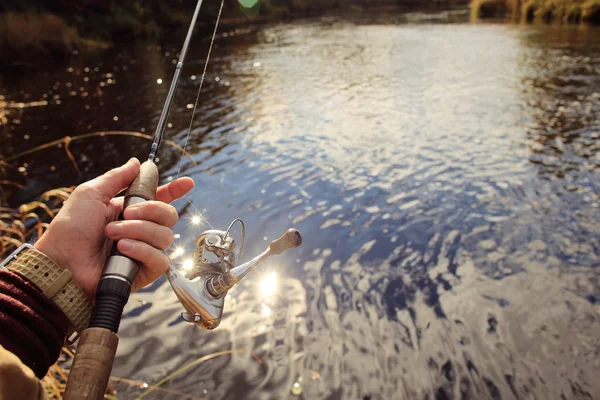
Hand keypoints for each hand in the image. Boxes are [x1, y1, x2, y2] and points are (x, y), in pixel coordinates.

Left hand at [35, 158, 193, 299]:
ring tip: (113, 235)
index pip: (161, 198)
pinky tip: (123, 249)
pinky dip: (142, 250)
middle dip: (152, 210)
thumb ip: (116, 177)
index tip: (187, 182)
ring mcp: (144, 251)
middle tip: (127, 212)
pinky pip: (160, 259)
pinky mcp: (144, 272)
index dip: (175, 190)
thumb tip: (136, 162)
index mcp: (130, 210)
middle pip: (169, 215)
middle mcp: (140, 230)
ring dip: (138, 231)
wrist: (62, 261)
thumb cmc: (71, 229)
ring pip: (165, 236)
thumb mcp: (90, 194)